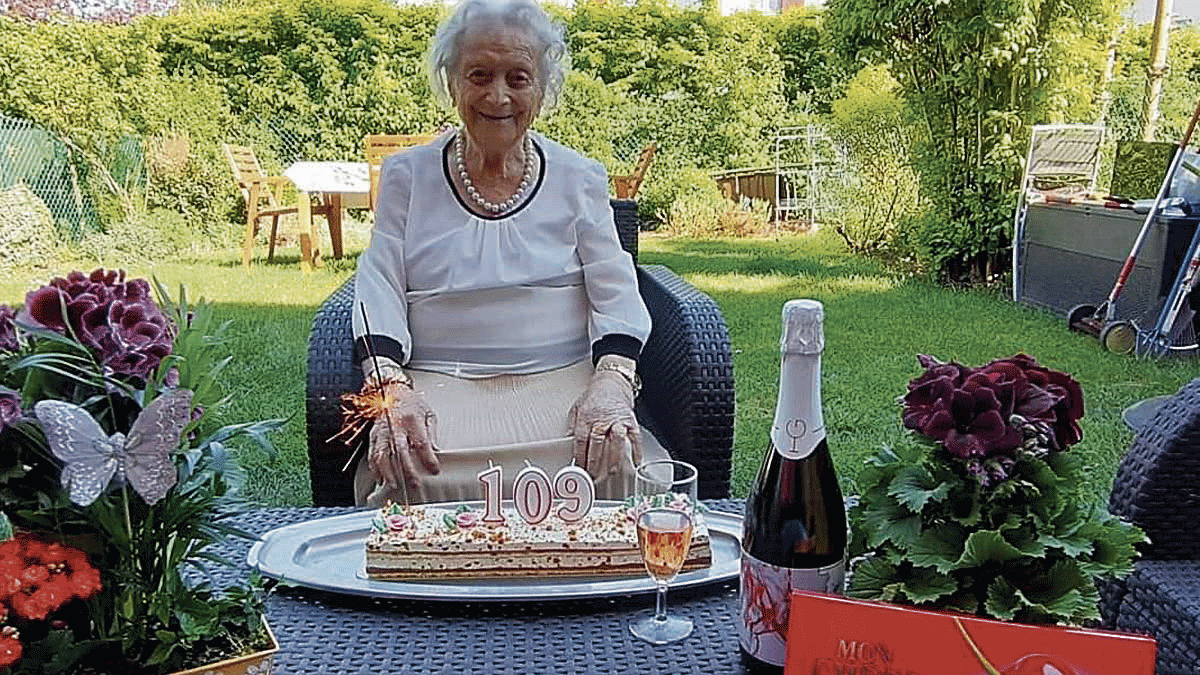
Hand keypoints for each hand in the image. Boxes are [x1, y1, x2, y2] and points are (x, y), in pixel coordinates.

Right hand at [367, 382, 439, 501]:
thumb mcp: (428, 413)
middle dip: (408, 470)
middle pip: (400, 451)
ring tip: (395, 485)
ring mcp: (382, 430)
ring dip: (389, 473)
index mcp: (412, 419)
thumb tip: (436, 451)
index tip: (434, 470)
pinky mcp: (373, 435)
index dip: (428, 458)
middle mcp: (395, 425)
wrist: (392, 391)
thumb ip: (431, 432)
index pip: (421, 442)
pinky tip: (382, 477)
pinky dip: (376, 468)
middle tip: (415, 484)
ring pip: (382, 455)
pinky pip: (372, 454)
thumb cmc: (412, 403)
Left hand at [569, 357, 642, 478]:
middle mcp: (602, 419)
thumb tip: (569, 440)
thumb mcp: (577, 407)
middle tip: (593, 476)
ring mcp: (617, 420)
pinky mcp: (630, 421)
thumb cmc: (595, 396)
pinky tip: (635, 461)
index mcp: (587, 417)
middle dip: (595, 462)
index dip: (580, 456)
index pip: (581, 440)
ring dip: (614, 459)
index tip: (579, 468)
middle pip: (597, 444)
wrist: (612, 381)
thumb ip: (573, 424)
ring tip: (612, 472)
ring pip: (616, 442)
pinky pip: (635, 437)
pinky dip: (637, 450)